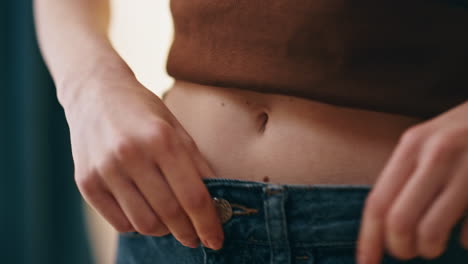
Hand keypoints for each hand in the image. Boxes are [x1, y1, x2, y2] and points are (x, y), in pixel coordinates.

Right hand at [64, 75, 223, 249]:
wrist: (95, 93)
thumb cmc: (142, 111)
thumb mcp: (176, 128)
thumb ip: (196, 164)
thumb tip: (216, 201)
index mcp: (161, 139)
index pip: (193, 196)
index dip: (208, 223)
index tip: (216, 240)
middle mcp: (131, 155)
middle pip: (170, 214)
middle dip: (189, 233)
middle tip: (196, 237)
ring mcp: (105, 170)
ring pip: (144, 224)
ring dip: (164, 231)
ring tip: (171, 223)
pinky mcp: (86, 182)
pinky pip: (120, 223)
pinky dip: (138, 226)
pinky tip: (146, 213)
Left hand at [357, 100, 467, 263]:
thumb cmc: (462, 131)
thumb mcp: (426, 142)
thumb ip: (405, 176)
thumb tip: (383, 228)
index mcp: (412, 145)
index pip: (377, 202)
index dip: (368, 239)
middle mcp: (436, 155)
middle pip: (399, 222)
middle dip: (399, 248)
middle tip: (406, 251)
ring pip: (431, 232)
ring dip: (429, 249)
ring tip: (433, 245)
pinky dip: (464, 242)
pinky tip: (464, 234)